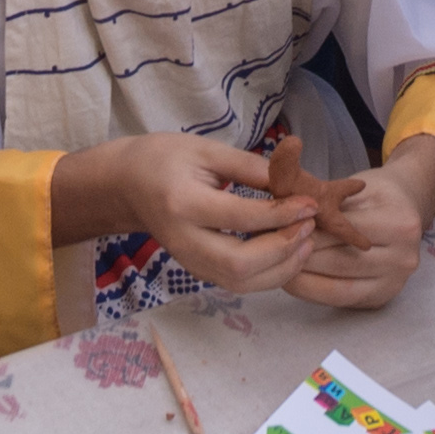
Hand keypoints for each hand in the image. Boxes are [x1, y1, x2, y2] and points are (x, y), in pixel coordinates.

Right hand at [70, 132, 316, 296]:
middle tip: (310, 226)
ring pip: (240, 283)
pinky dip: (268, 275)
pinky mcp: (196, 270)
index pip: (239, 217)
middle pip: (239, 265)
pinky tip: (287, 252)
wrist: (125, 185)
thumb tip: (293, 182)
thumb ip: (249, 166)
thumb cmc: (164, 159)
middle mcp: (184, 240)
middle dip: (283, 249)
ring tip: (306, 241)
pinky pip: (237, 284)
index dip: (280, 214)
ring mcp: (188, 262)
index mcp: (183, 203)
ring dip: (281, 268)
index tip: (309, 203)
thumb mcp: (205, 149)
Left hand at [283, 139, 434, 309]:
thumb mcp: (354, 185)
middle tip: (266, 248)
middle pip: (339, 260)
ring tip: (274, 263)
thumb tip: (281, 211)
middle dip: (300, 253)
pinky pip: (340, 299)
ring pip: (337, 285)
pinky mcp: (383, 297)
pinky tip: (291, 279)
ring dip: (302, 275)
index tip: (276, 227)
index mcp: (400, 224)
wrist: (407, 208)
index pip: (343, 231)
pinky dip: (312, 290)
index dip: (306, 229)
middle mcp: (404, 258)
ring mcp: (396, 282)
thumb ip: (324, 198)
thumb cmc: (375, 194)